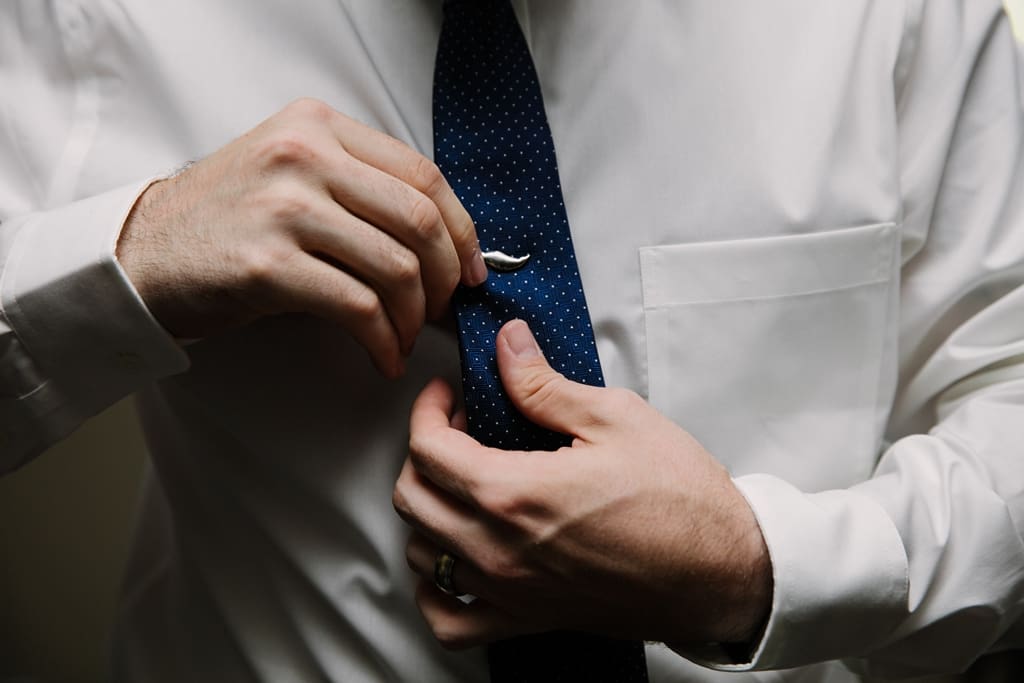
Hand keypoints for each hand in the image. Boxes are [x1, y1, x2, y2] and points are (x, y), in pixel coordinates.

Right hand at [116, 98, 485, 376]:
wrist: (143, 254)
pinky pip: (358, 308)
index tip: (472, 268)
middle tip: (445, 309)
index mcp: (318, 126)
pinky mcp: (268, 265)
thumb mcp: (291, 171)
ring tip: (407, 337)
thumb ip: (358, 185)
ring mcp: (284, 208)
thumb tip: (444, 241)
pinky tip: (383, 356)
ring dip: (416, 317)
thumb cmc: (226, 221)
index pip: (423, 173)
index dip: (462, 229)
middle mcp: (304, 155)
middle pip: (419, 220)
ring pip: (396, 268)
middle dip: (447, 278)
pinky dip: (384, 340)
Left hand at [392, 320, 771, 649]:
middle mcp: (500, 549)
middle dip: (423, 452)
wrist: (723, 572)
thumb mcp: (615, 418)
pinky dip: (435, 590)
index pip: (428, 448)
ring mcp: (510, 592)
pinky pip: (450, 620)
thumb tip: (507, 345)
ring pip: (422, 553)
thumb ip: (544, 384)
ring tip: (462, 483)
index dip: (428, 409)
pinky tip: (454, 561)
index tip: (448, 394)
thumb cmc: (680, 500)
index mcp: (516, 493)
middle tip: (458, 429)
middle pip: (413, 498)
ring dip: (428, 509)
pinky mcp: (528, 620)